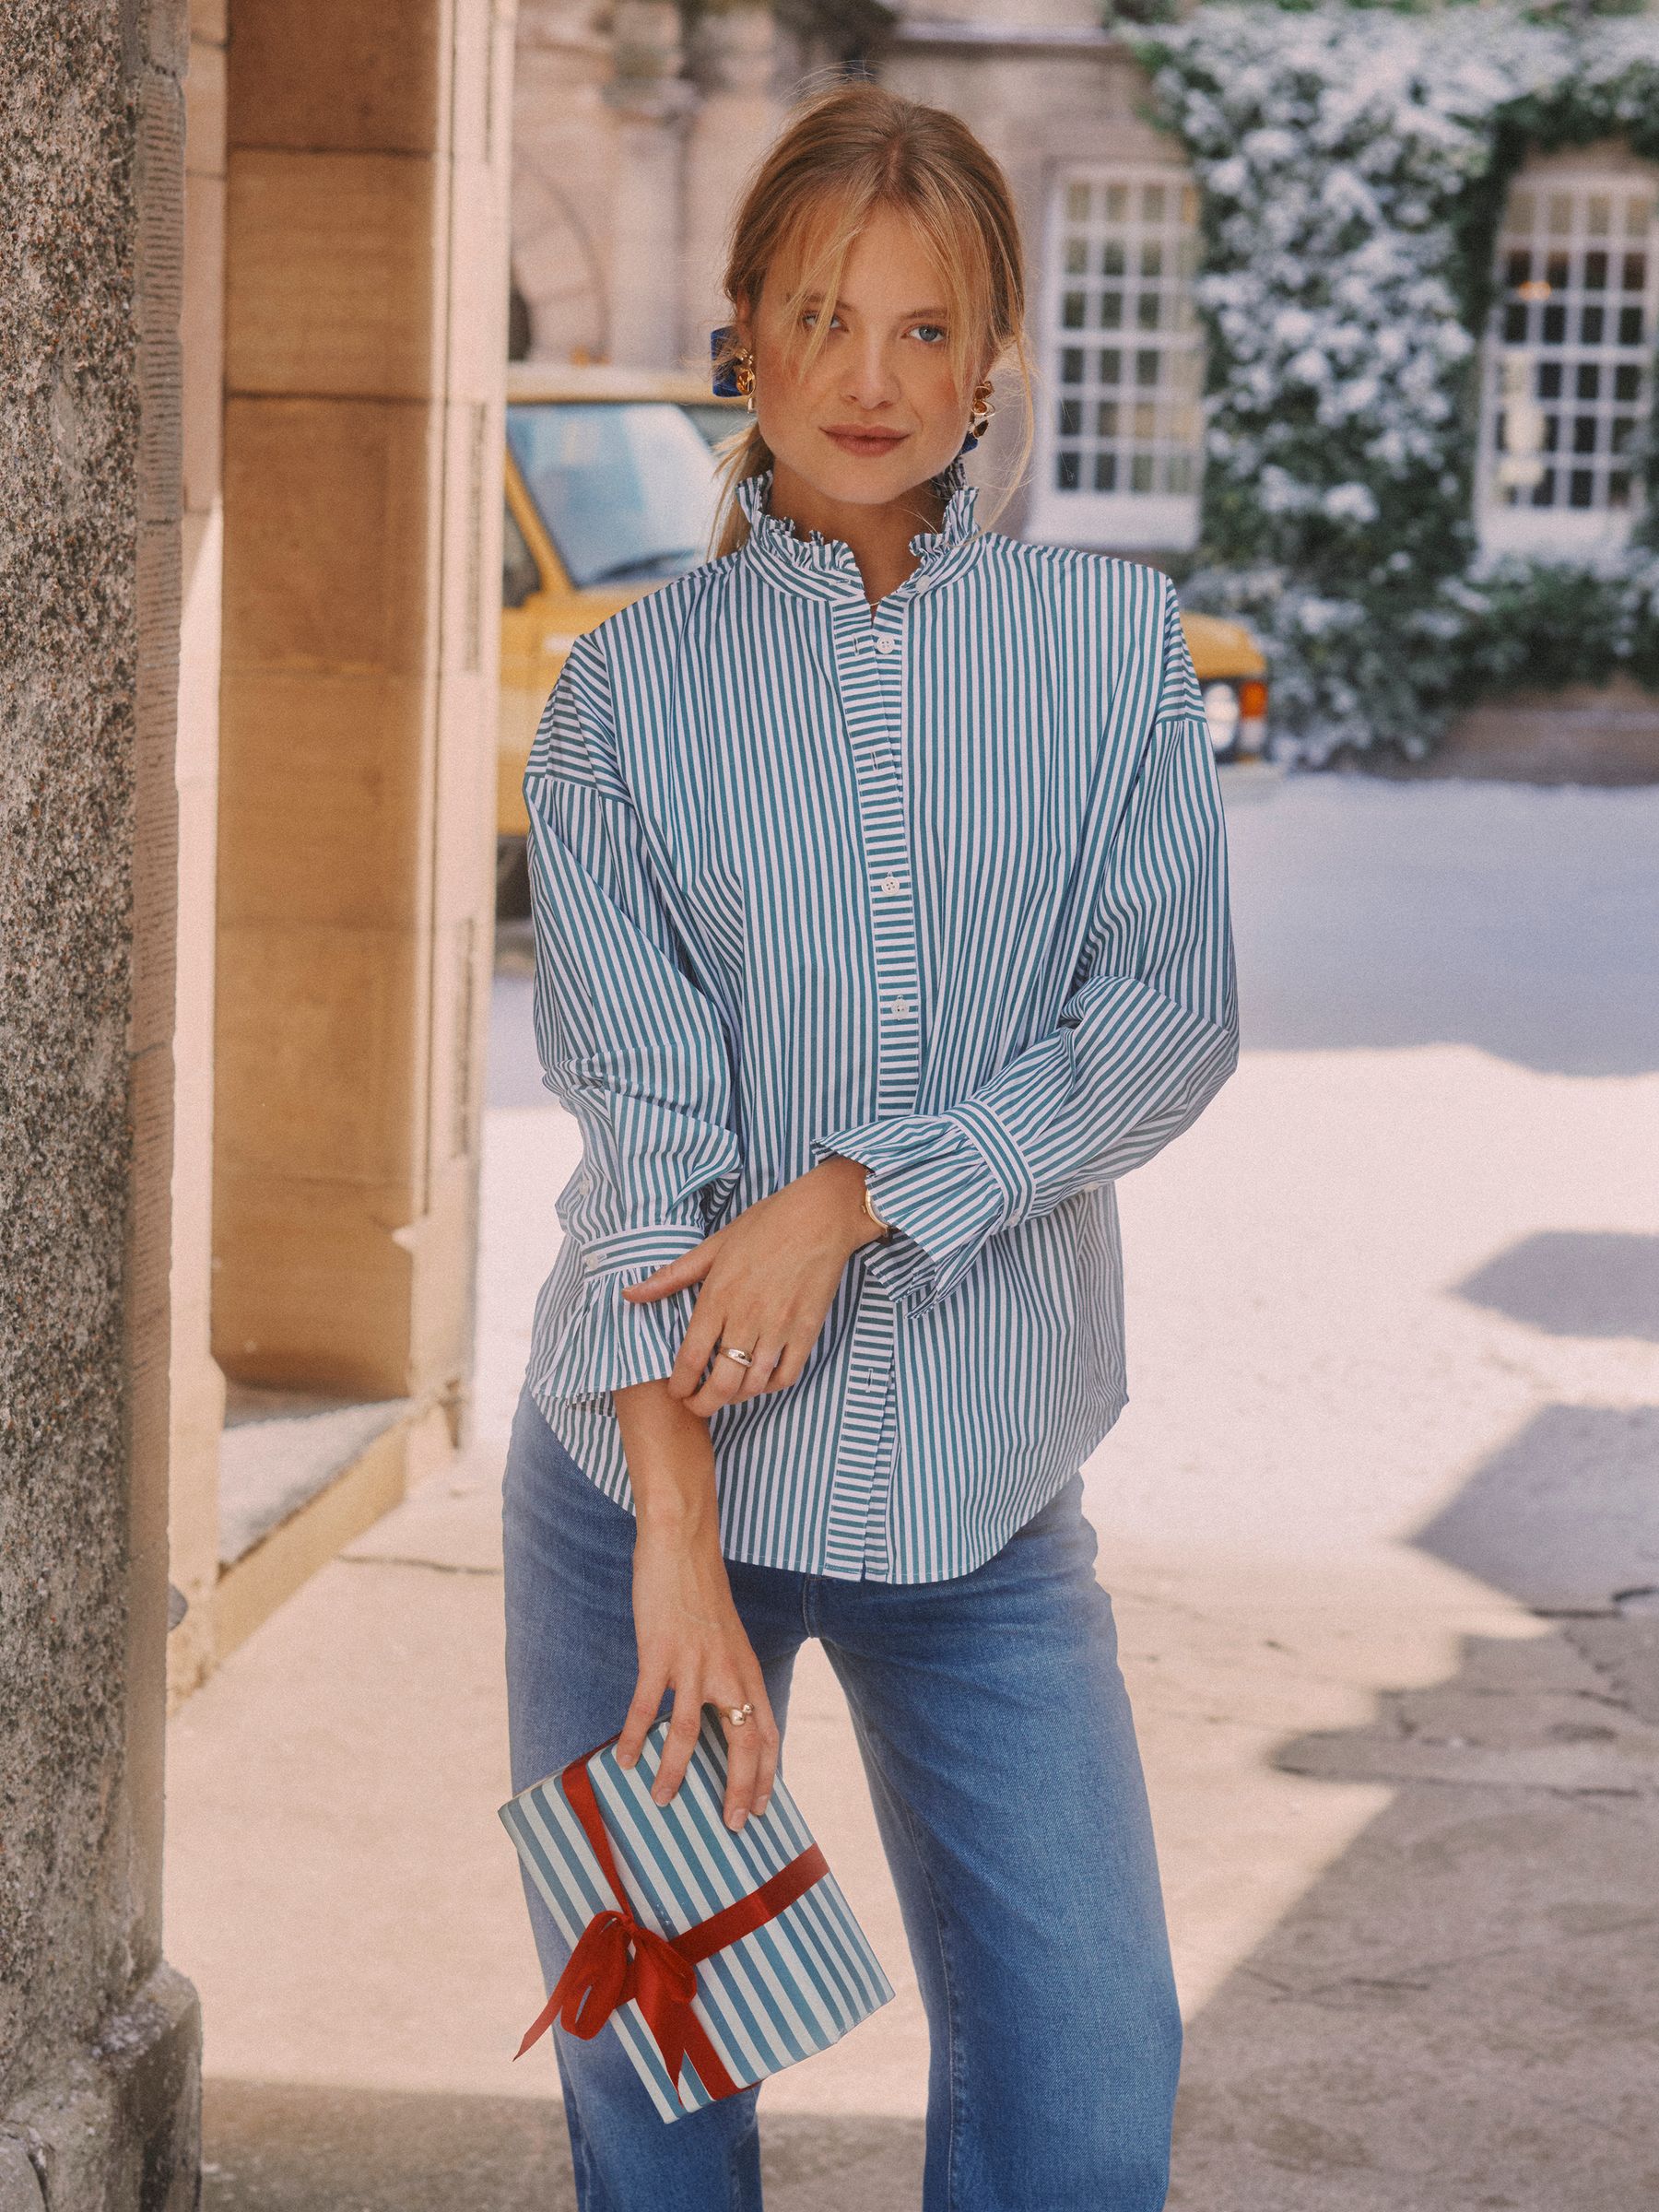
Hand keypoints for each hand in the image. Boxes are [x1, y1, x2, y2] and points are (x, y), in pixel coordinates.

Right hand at [619, 1513, 779, 1826]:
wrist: (683, 1546)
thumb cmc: (701, 1593)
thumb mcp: (726, 1639)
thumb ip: (727, 1675)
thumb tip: (719, 1715)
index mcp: (747, 1670)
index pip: (768, 1733)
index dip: (767, 1774)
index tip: (762, 1808)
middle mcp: (728, 1672)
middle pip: (743, 1743)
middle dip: (739, 1789)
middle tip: (731, 1825)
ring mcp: (694, 1664)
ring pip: (689, 1734)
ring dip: (675, 1773)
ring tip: (661, 1801)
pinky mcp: (660, 1652)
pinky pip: (646, 1705)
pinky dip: (635, 1736)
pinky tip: (623, 1759)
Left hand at [622, 1157, 884, 1417]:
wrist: (820, 1217)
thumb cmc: (765, 1225)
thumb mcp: (713, 1246)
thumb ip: (671, 1276)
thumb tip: (629, 1294)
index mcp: (719, 1297)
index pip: (691, 1356)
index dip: (679, 1384)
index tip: (675, 1393)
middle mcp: (747, 1317)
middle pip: (722, 1382)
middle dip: (704, 1404)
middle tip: (696, 1407)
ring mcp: (779, 1327)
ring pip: (754, 1384)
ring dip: (736, 1397)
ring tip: (725, 1394)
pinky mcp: (807, 1330)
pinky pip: (787, 1374)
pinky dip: (771, 1386)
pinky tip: (760, 1380)